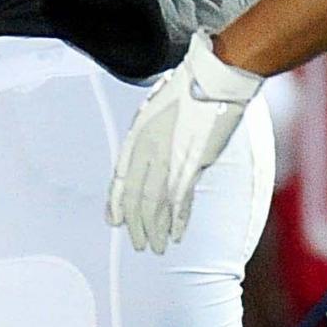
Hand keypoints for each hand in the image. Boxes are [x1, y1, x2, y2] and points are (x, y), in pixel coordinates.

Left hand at [108, 32, 264, 253]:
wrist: (212, 80)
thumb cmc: (186, 88)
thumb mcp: (155, 107)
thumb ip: (149, 132)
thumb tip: (149, 150)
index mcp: (136, 137)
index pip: (121, 179)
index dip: (116, 202)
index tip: (114, 221)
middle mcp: (148, 151)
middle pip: (138, 197)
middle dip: (137, 224)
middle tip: (138, 244)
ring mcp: (170, 160)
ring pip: (156, 204)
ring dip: (155, 228)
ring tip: (154, 247)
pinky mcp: (194, 165)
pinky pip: (182, 200)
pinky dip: (178, 219)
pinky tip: (176, 234)